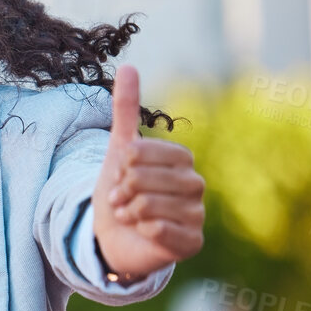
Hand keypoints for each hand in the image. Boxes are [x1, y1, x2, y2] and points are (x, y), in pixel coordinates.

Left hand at [91, 65, 204, 279]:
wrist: (113, 237)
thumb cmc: (120, 191)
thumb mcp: (118, 150)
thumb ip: (126, 111)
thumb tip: (128, 67)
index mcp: (182, 160)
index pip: (148, 152)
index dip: (125, 164)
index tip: (119, 174)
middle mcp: (195, 186)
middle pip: (147, 179)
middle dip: (123, 189)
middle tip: (120, 198)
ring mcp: (197, 215)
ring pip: (152, 206)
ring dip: (129, 210)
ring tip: (128, 214)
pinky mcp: (192, 243)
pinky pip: (162, 232)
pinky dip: (142, 231)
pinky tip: (142, 232)